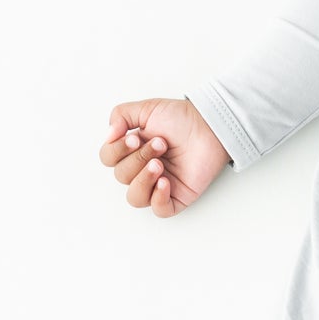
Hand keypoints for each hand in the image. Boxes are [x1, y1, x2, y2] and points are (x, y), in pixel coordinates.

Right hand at [99, 97, 228, 215]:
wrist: (210, 126)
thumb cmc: (182, 119)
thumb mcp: (146, 109)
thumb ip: (120, 116)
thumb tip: (109, 136)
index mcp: (132, 150)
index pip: (108, 159)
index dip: (117, 151)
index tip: (135, 138)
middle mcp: (142, 168)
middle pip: (121, 176)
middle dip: (138, 158)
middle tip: (160, 144)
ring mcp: (159, 184)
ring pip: (135, 198)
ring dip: (143, 180)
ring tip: (159, 164)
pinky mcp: (178, 196)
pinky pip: (160, 210)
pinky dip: (158, 199)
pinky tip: (165, 182)